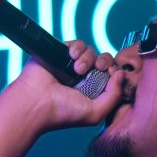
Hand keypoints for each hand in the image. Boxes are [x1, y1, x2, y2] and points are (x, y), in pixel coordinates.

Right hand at [3, 40, 124, 131]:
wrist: (35, 103)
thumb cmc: (62, 113)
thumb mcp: (95, 112)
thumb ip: (114, 95)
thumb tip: (121, 73)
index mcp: (92, 92)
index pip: (111, 75)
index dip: (114, 72)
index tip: (111, 75)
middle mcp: (83, 78)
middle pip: (103, 61)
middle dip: (105, 61)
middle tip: (99, 68)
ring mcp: (71, 66)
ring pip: (91, 51)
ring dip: (88, 57)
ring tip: (78, 69)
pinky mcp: (59, 54)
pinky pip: (76, 44)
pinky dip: (77, 47)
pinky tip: (72, 57)